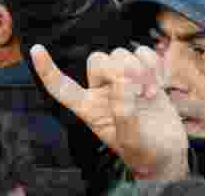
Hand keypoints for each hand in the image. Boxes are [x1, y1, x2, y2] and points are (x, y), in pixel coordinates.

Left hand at [31, 44, 189, 180]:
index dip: (47, 70)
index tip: (35, 50)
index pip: (62, 88)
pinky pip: (142, 52)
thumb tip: (121, 82)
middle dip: (119, 70)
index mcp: (90, 109)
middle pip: (97, 60)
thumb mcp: (132, 142)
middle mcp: (102, 91)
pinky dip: (152, 63)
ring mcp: (123, 81)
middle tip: (140, 92)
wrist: (169, 154)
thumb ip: (124, 115)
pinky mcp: (144, 75)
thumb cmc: (144, 154)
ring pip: (120, 53)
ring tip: (150, 95)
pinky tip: (158, 82)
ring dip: (140, 71)